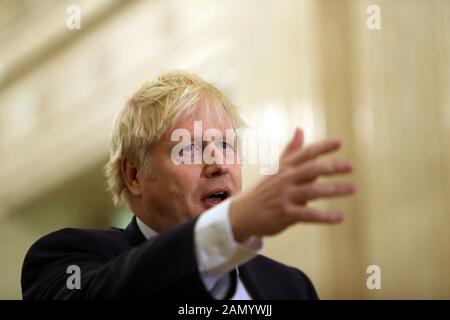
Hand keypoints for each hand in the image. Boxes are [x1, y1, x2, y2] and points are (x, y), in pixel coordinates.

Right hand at [230, 128, 354, 241]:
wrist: (244, 213)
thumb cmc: (264, 190)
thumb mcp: (276, 168)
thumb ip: (291, 151)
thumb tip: (300, 129)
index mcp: (285, 167)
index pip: (306, 153)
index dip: (323, 147)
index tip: (340, 142)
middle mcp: (285, 179)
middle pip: (311, 169)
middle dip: (332, 167)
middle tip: (350, 166)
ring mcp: (285, 197)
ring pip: (313, 191)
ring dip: (333, 190)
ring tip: (352, 189)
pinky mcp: (285, 214)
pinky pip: (308, 215)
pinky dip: (324, 216)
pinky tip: (339, 217)